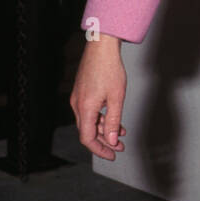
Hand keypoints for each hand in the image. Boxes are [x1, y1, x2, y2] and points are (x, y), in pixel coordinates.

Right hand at [70, 37, 127, 159]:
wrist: (101, 45)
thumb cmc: (109, 67)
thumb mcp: (116, 97)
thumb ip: (113, 121)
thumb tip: (113, 141)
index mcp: (85, 108)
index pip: (88, 138)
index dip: (100, 150)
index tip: (112, 154)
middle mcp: (77, 104)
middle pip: (88, 131)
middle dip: (105, 141)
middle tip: (120, 146)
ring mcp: (78, 97)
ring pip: (89, 121)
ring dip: (104, 129)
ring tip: (121, 133)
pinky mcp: (81, 91)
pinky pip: (89, 111)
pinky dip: (101, 118)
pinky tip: (113, 118)